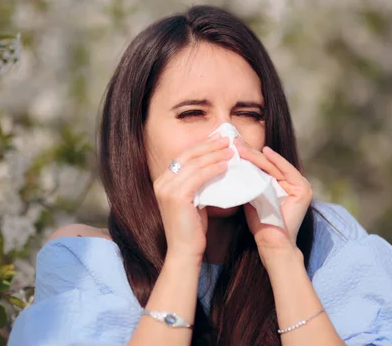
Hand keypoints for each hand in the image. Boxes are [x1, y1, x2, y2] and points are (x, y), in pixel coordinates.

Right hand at [153, 134, 232, 263]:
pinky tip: (225, 166)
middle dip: (209, 145)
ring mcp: (167, 189)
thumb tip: (215, 165)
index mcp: (163, 181)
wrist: (185, 251)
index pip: (184, 156)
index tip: (219, 140)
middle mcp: (161, 182)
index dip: (202, 146)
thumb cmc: (192, 229)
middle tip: (227, 139)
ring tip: (231, 151)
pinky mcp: (176, 197)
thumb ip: (197, 184)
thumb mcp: (193, 200)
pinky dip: (212, 169)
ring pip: (194, 164)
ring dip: (214, 155)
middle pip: (187, 155)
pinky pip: (198, 176)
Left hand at [235, 138, 312, 254]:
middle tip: (233, 141)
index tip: (230, 145)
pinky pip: (287, 171)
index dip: (246, 155)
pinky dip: (277, 160)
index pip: (261, 165)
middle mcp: (292, 182)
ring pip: (273, 166)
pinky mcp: (303, 190)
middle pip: (267, 163)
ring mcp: (300, 185)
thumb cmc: (260, 221)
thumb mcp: (252, 194)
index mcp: (281, 183)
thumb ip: (249, 179)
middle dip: (249, 152)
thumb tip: (232, 162)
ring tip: (241, 147)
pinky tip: (265, 151)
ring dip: (257, 155)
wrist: (270, 241)